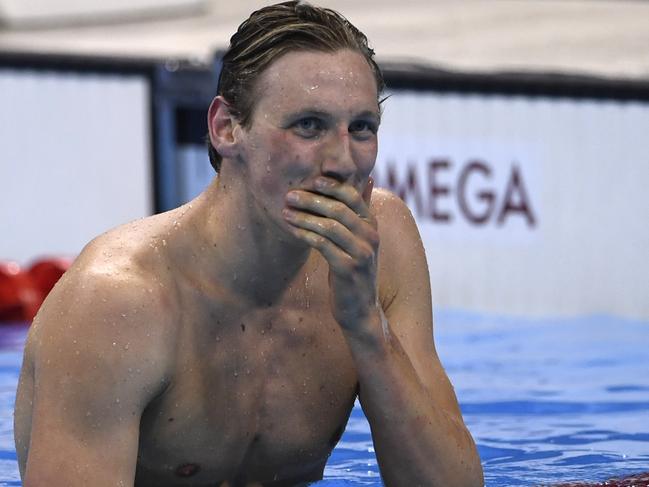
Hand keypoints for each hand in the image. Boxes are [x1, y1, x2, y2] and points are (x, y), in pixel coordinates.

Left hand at [283, 177, 379, 330]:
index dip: (333, 186)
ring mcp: (361, 254)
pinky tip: (293, 231)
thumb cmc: (354, 270)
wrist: (360, 309)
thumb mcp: (361, 239)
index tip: (312, 180)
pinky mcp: (348, 269)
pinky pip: (323, 246)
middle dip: (312, 200)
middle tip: (290, 195)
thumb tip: (367, 179)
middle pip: (339, 209)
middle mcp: (370, 237)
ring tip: (285, 212)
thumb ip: (361, 212)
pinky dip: (306, 236)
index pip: (354, 197)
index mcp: (372, 225)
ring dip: (304, 218)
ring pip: (330, 227)